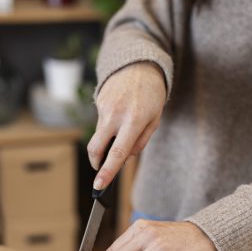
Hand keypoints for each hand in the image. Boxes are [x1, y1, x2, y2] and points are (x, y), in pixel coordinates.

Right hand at [88, 62, 166, 189]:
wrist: (140, 64)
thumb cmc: (152, 95)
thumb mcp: (155, 119)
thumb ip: (140, 141)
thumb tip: (125, 158)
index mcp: (135, 120)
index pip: (117, 153)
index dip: (107, 172)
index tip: (98, 186)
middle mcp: (116, 114)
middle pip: (97, 148)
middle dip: (96, 163)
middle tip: (101, 169)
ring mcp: (105, 107)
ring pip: (99, 135)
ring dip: (107, 140)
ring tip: (122, 127)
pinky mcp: (99, 101)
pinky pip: (101, 121)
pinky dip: (109, 124)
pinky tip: (120, 112)